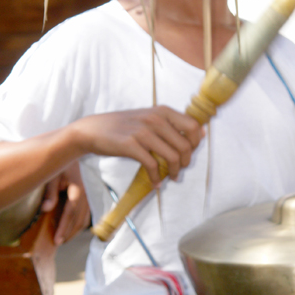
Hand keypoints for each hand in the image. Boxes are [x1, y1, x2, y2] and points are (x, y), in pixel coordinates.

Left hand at [41, 161, 90, 244]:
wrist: (73, 150)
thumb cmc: (60, 163)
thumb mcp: (52, 174)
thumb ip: (50, 191)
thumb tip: (46, 209)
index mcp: (77, 188)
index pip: (71, 212)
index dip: (64, 227)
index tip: (57, 240)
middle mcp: (85, 193)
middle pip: (79, 219)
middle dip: (69, 232)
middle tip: (58, 243)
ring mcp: (87, 195)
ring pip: (84, 218)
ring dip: (74, 230)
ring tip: (64, 239)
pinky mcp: (86, 196)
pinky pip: (85, 214)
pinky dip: (79, 223)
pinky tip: (71, 228)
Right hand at [72, 106, 203, 184]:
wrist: (93, 130)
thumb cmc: (123, 125)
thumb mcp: (149, 117)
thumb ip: (171, 124)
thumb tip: (201, 132)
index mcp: (163, 111)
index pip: (193, 126)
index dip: (196, 143)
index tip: (189, 153)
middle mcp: (155, 119)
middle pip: (185, 145)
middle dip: (186, 161)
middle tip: (180, 169)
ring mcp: (143, 131)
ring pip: (172, 157)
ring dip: (174, 171)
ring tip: (171, 177)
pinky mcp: (131, 145)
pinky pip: (152, 165)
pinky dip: (156, 178)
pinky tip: (155, 183)